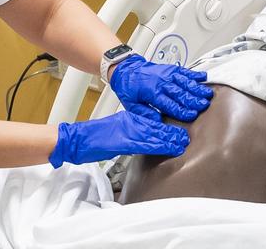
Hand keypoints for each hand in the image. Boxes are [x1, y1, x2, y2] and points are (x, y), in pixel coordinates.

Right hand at [48, 107, 188, 167]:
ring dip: (169, 139)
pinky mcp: (124, 141)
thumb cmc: (96, 137)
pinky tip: (167, 147)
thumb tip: (144, 139)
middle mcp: (131, 122)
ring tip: (181, 142)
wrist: (80, 138)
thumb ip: (131, 132)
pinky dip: (158, 145)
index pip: (151, 122)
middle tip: (185, 137)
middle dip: (171, 132)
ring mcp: (128, 131)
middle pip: (155, 127)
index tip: (178, 131)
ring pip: (153, 134)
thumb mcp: (117, 130)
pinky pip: (145, 143)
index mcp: (129, 118)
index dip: (166, 127)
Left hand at [108, 55, 212, 121]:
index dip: (182, 110)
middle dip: (193, 100)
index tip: (191, 115)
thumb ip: (145, 114)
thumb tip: (157, 122)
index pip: (170, 104)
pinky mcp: (169, 69)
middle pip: (180, 93)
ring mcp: (166, 74)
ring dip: (197, 88)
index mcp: (152, 93)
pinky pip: (184, 71)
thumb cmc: (129, 88)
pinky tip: (203, 77)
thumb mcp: (132, 105)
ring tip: (207, 94)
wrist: (125, 70)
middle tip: (204, 105)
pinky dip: (194, 74)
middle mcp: (161, 82)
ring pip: (185, 81)